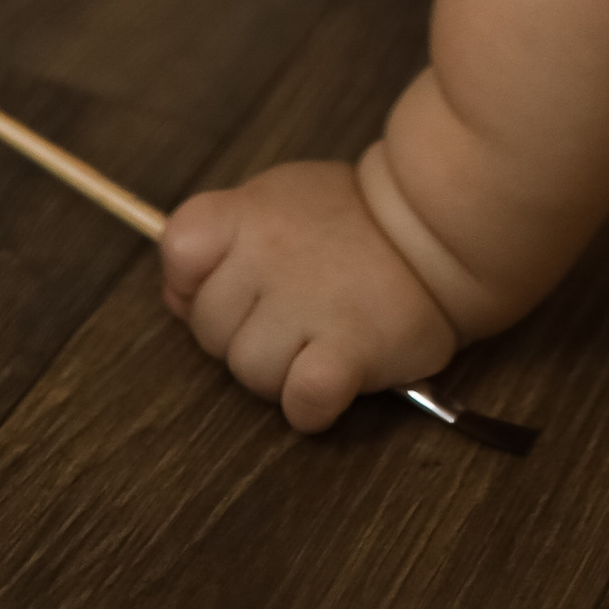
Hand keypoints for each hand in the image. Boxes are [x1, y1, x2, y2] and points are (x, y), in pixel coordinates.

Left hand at [160, 156, 455, 433]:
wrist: (434, 229)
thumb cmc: (350, 219)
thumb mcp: (276, 203)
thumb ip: (220, 242)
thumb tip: (173, 297)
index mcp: (249, 214)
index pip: (178, 249)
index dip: (194, 281)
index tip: (233, 284)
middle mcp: (269, 255)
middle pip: (211, 328)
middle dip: (243, 334)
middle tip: (290, 315)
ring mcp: (307, 304)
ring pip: (250, 373)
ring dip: (281, 372)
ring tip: (320, 340)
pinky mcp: (348, 350)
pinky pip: (301, 401)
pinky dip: (311, 405)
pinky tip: (333, 378)